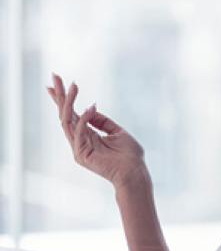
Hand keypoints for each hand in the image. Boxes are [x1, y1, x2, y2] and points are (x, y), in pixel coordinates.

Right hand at [47, 73, 148, 189]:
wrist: (135, 173)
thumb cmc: (129, 155)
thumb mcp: (117, 132)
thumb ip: (103, 122)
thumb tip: (90, 107)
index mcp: (87, 135)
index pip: (71, 114)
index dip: (63, 99)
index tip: (56, 83)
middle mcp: (79, 140)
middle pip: (65, 115)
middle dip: (59, 95)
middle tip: (54, 77)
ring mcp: (79, 148)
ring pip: (67, 121)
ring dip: (69, 102)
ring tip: (72, 86)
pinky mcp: (82, 154)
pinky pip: (79, 133)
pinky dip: (84, 119)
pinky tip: (90, 107)